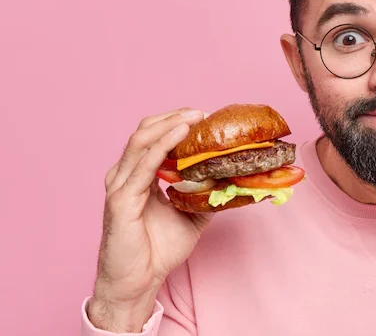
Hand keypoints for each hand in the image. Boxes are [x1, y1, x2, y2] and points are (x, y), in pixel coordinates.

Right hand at [88, 108, 211, 331]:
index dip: (176, 123)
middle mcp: (125, 175)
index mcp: (138, 175)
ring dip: (170, 125)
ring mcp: (120, 185)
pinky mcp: (121, 200)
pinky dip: (162, 145)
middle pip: (145, 131)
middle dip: (174, 117)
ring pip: (141, 141)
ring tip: (194, 117)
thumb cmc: (157, 251)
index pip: (153, 137)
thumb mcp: (191, 215)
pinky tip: (180, 134)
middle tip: (202, 113)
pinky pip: (143, 165)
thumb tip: (234, 180)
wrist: (138, 282)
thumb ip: (206, 194)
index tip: (204, 118)